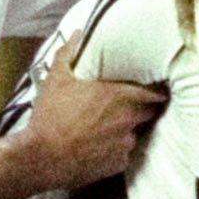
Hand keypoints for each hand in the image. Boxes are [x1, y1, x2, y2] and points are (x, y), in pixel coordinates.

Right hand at [19, 37, 164, 189]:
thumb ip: (69, 53)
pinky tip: (99, 148)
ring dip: (126, 131)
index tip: (155, 89)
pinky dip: (115, 151)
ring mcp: (125, 144)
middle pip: (148, 113)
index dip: (156, 91)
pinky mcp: (119, 164)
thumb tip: (77, 34)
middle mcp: (128, 120)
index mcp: (118, 96)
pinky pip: (123, 154)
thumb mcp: (56, 79)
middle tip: (127, 107)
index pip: (154, 92)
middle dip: (142, 109)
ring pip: (134, 134)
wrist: (42, 158)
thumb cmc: (50, 117)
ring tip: (107, 130)